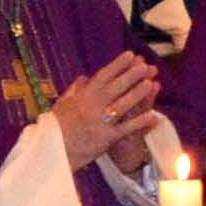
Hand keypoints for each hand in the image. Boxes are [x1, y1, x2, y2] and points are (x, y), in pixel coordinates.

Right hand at [53, 52, 162, 166]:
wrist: (52, 151)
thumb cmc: (55, 127)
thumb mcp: (61, 104)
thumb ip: (74, 90)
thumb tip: (84, 78)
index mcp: (82, 96)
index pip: (103, 76)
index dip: (117, 65)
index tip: (130, 55)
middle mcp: (92, 106)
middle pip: (116, 87)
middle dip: (131, 75)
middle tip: (145, 65)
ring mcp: (100, 121)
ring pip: (123, 104)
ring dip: (138, 94)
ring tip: (151, 83)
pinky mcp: (106, 137)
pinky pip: (126, 128)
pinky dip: (140, 122)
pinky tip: (153, 115)